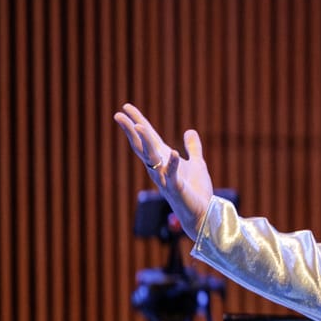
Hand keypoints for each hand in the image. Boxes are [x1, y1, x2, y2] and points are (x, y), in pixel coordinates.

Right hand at [113, 103, 214, 239]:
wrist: (202, 213)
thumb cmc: (196, 190)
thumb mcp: (197, 163)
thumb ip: (193, 148)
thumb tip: (190, 131)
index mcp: (164, 159)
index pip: (148, 137)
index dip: (138, 121)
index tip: (125, 107)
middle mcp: (160, 168)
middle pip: (142, 146)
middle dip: (131, 131)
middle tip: (118, 115)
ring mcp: (165, 179)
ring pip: (152, 158)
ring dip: (146, 143)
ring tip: (140, 126)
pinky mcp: (177, 189)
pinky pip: (172, 175)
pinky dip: (173, 164)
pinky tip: (174, 152)